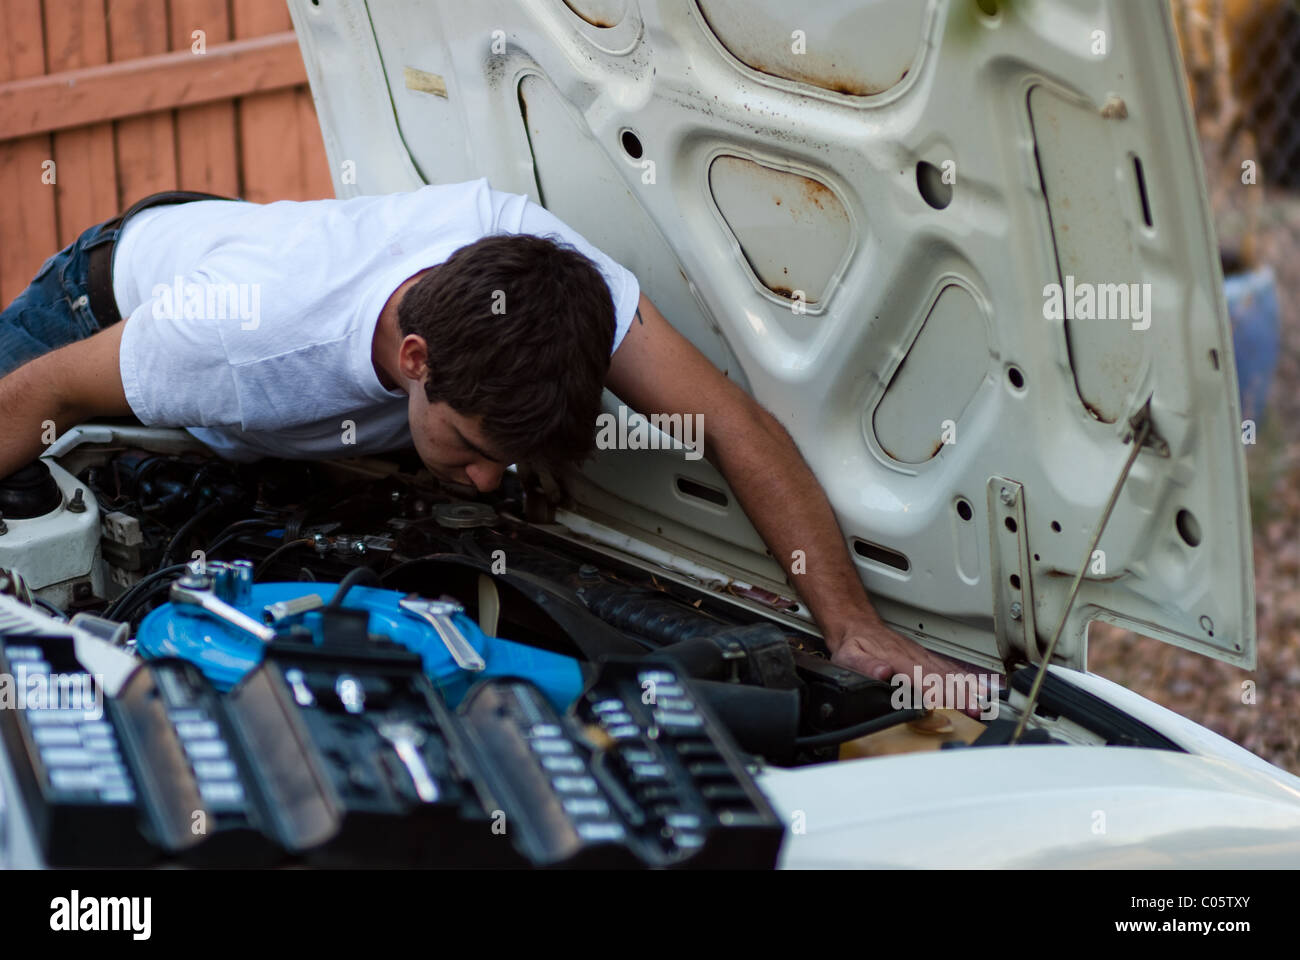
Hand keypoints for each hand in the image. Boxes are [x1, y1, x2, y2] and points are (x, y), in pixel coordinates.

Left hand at [830, 623, 995, 719]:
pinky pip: (947, 668)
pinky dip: (963, 678)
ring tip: (984, 703)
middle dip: (962, 694)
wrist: (857, 624)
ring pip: (948, 673)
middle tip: (978, 710)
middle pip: (942, 678)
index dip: (941, 693)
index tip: (956, 703)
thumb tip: (882, 672)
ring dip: (967, 688)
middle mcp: (913, 658)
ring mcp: (921, 656)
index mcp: (897, 660)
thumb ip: (865, 665)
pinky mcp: (924, 657)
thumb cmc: (854, 643)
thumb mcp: (849, 656)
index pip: (923, 679)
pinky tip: (976, 687)